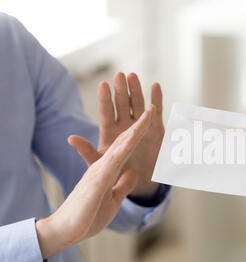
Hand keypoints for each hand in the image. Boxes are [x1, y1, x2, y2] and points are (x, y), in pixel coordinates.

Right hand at [36, 110, 153, 258]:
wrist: (67, 228)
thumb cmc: (87, 215)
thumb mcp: (112, 197)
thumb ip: (123, 183)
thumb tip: (134, 173)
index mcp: (108, 167)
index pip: (125, 143)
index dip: (137, 128)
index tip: (149, 114)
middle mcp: (105, 163)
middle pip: (124, 134)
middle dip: (134, 113)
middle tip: (137, 88)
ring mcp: (102, 167)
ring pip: (124, 140)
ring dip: (137, 122)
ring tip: (148, 105)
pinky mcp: (100, 176)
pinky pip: (117, 156)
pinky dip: (128, 142)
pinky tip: (139, 131)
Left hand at [69, 72, 164, 197]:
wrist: (139, 183)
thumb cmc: (117, 174)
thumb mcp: (100, 164)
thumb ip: (87, 152)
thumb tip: (70, 138)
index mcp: (110, 132)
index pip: (107, 113)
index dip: (105, 99)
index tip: (103, 85)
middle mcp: (125, 125)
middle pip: (122, 104)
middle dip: (120, 90)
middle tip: (119, 75)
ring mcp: (141, 126)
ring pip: (137, 104)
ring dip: (135, 90)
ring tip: (133, 76)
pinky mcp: (155, 129)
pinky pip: (157, 112)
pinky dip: (157, 99)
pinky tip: (155, 86)